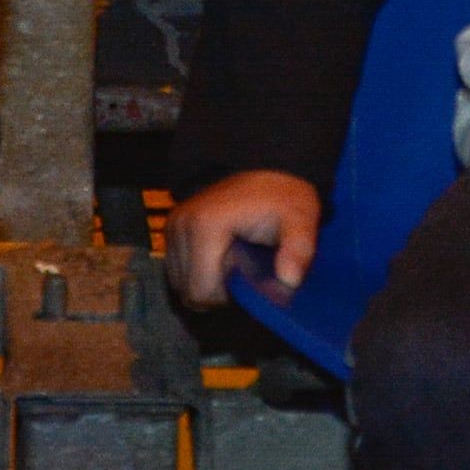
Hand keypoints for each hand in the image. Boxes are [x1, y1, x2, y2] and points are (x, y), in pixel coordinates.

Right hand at [168, 168, 323, 304]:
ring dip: (208, 283)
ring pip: (180, 284)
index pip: (202, 291)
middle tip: (244, 270)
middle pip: (189, 291)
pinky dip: (198, 274)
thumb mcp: (300, 219)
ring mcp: (171, 227)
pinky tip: (221, 259)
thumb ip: (299, 250)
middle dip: (218, 291)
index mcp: (205, 225)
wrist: (265, 173)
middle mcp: (180, 225)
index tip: (250, 276)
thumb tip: (289, 281)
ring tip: (234, 263)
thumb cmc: (282, 199)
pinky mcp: (169, 230)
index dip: (229, 296)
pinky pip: (177, 272)